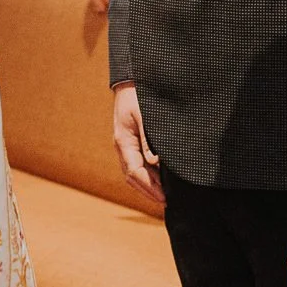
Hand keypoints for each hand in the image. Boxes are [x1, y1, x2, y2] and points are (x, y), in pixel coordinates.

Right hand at [112, 83, 163, 201]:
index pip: (135, 171)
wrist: (128, 85)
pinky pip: (136, 164)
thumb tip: (154, 162)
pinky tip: (157, 179)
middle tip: (165, 201)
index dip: (149, 186)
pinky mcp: (130, 143)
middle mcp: (122, 147)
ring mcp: (125, 146)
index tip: (163, 197)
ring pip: (133, 172)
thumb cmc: (136, 98)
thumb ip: (148, 140)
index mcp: (123, 142)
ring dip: (146, 185)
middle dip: (148, 191)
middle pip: (132, 176)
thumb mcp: (143, 116)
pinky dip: (145, 175)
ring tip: (162, 195)